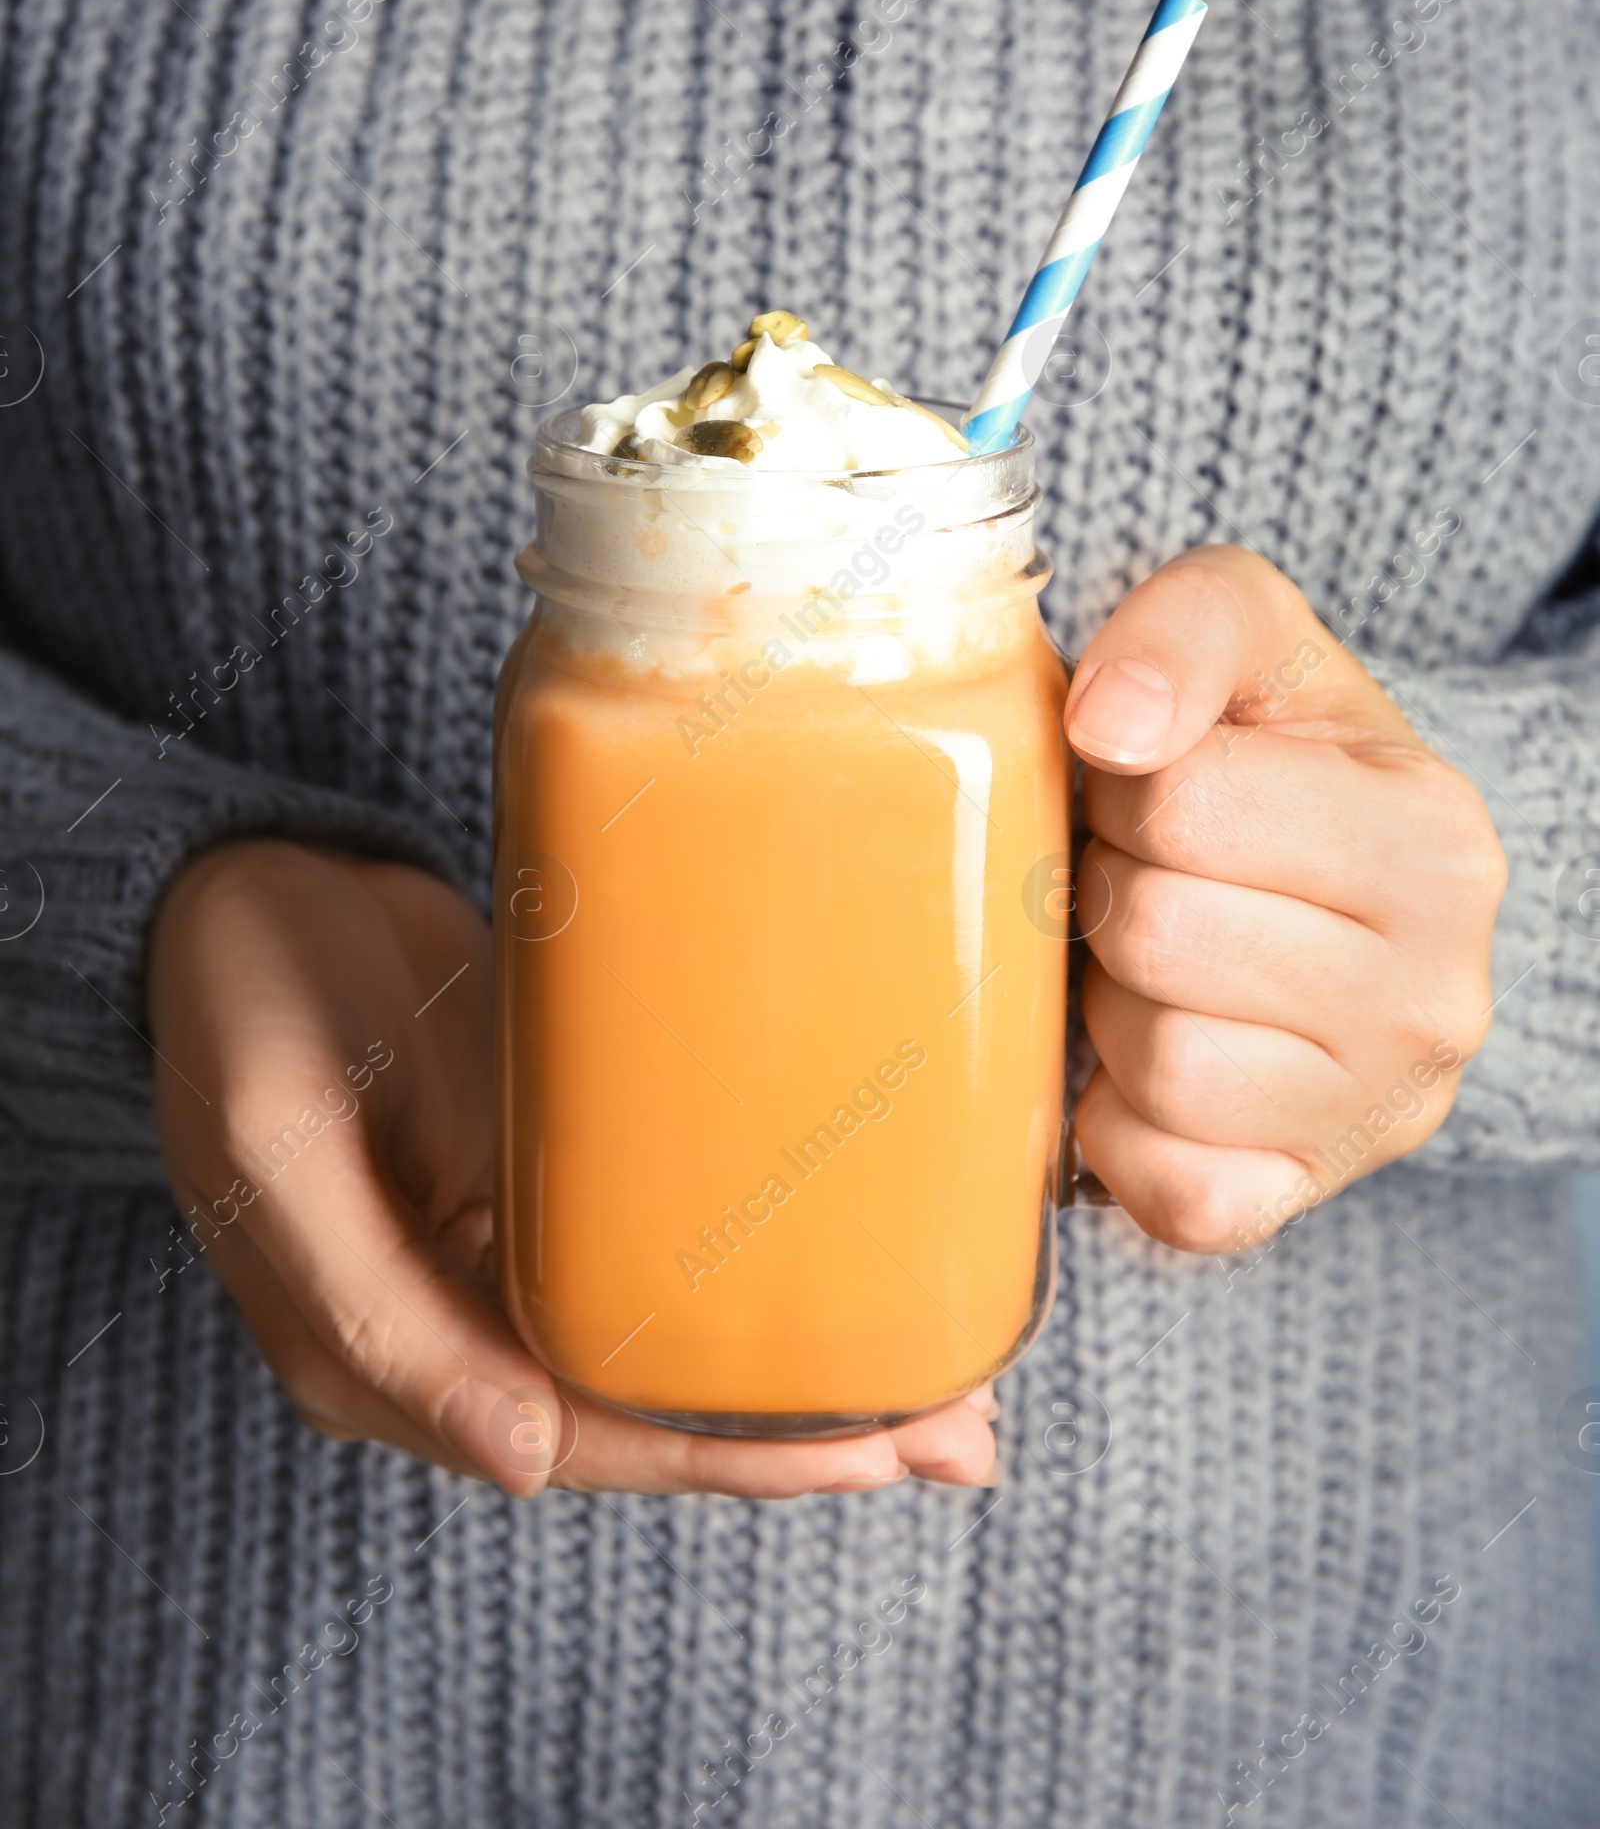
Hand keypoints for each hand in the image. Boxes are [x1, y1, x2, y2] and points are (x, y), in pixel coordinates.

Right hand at [149, 841, 995, 1495]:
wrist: (244, 887)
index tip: (867, 1457)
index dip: (728, 1457)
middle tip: (958, 1432)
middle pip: (652, 1406)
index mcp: (391, 1357)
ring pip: (669, 1339)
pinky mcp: (548, 1174)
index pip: (587, 1437)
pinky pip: (659, 1243)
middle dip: (804, 1433)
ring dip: (798, 1365)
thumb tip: (528, 1464)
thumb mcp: (281, 1163)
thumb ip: (379, 1318)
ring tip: (944, 1376)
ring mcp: (512, 1250)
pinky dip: (750, 1267)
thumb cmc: (247, 1007)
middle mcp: (465, 1326)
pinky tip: (845, 1257)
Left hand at [1064, 548, 1505, 1251]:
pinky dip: (1122, 1127)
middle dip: (1111, 889)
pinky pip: (1170, 1190)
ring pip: (1158, 1065)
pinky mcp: (1304, 1196)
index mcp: (1434, 840)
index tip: (1150, 786)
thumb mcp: (1260, 640)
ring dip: (1113, 1004)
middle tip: (1141, 873)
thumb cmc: (1276, 758)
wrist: (1343, 893)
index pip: (1182, 801)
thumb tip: (1109, 725)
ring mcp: (1379, 1112)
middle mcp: (1438, 992)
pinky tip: (1144, 1059)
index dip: (1123, 784)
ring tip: (1150, 961)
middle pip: (1157, 934)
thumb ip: (1187, 626)